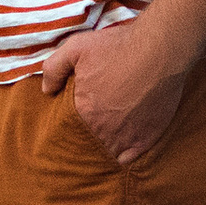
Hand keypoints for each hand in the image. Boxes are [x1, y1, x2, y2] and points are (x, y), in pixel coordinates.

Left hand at [38, 18, 193, 165]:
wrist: (159, 51)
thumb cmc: (117, 47)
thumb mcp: (76, 47)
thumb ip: (54, 68)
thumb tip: (46, 90)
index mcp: (84, 110)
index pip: (69, 128)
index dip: (70, 123)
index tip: (75, 116)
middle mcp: (103, 129)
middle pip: (88, 140)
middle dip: (86, 134)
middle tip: (91, 123)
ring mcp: (126, 136)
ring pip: (107, 151)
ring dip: (104, 144)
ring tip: (105, 133)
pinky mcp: (147, 138)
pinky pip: (129, 157)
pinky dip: (124, 153)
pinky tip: (122, 142)